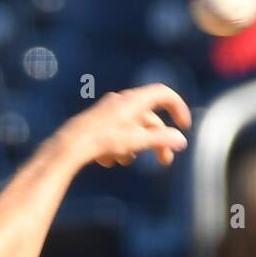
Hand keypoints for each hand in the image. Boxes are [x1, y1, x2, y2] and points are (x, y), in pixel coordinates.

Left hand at [59, 84, 190, 169]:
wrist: (71, 144)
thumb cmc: (104, 140)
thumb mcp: (137, 141)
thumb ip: (161, 140)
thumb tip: (181, 141)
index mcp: (135, 99)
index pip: (164, 95)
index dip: (178, 108)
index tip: (184, 126)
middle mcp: (123, 101)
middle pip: (150, 120)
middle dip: (158, 142)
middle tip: (165, 162)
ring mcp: (111, 111)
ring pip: (133, 130)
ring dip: (133, 149)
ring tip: (122, 160)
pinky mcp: (100, 122)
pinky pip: (117, 135)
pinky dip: (118, 149)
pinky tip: (106, 159)